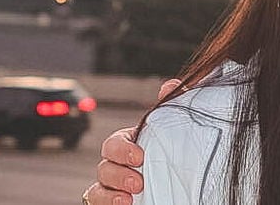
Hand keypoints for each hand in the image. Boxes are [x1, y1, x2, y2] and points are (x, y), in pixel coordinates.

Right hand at [83, 79, 181, 203]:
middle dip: (118, 174)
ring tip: (130, 197)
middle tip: (138, 182)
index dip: (122, 150)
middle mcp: (117, 165)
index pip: (114, 144)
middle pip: (104, 166)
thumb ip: (171, 108)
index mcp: (129, 145)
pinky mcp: (112, 200)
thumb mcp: (173, 130)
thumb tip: (170, 85)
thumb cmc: (171, 152)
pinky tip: (125, 204)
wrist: (181, 183)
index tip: (140, 157)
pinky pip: (98, 201)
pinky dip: (107, 203)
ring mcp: (113, 184)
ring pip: (99, 186)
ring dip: (111, 193)